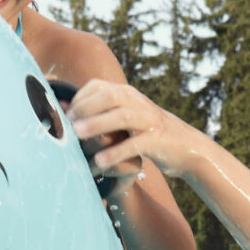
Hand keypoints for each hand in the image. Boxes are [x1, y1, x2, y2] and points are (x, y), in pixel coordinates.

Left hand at [68, 80, 204, 181]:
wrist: (187, 147)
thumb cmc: (146, 134)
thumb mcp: (124, 118)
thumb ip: (97, 111)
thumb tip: (62, 106)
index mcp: (128, 94)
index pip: (98, 87)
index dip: (78, 99)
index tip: (64, 116)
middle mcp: (138, 103)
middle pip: (109, 96)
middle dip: (85, 109)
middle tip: (67, 125)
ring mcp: (149, 121)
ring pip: (122, 116)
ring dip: (97, 125)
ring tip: (77, 136)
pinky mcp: (157, 140)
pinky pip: (134, 144)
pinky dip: (115, 153)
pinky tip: (100, 162)